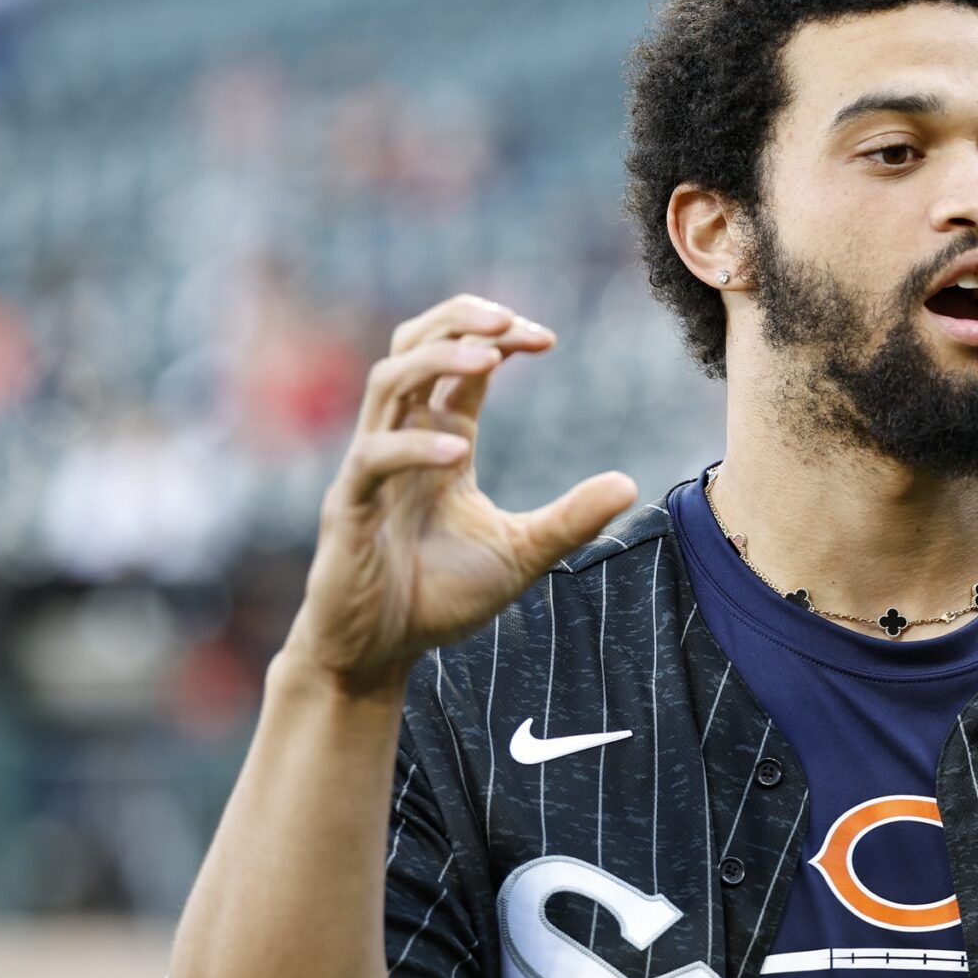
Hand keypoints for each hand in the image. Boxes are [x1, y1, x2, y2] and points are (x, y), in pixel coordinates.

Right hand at [284, 295, 636, 694]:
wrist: (377, 656)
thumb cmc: (438, 599)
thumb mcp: (520, 555)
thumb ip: (569, 519)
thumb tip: (630, 484)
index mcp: (438, 443)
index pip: (461, 364)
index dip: (498, 338)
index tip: (546, 339)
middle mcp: (400, 441)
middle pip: (413, 346)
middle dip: (459, 321)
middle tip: (510, 321)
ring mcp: (369, 471)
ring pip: (387, 383)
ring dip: (435, 360)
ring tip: (487, 358)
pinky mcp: (347, 509)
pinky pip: (372, 459)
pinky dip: (412, 447)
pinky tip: (454, 452)